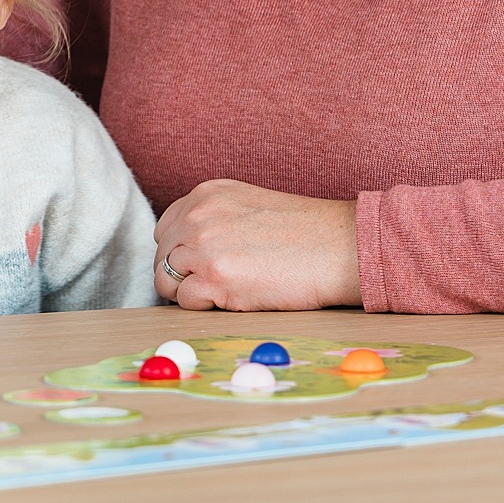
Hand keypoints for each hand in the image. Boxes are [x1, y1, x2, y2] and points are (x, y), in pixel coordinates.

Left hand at [153, 179, 359, 310]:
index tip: (198, 265)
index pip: (165, 229)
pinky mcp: (216, 280)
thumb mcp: (248, 205)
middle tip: (211, 285)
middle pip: (162, 257)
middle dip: (180, 275)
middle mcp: (197, 217)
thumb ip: (213, 219)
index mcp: (205, 195)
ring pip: (166, 282)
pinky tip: (233, 300)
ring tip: (222, 293)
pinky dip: (204, 307)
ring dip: (189, 293)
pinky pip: (186, 302)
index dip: (179, 252)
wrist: (341, 247)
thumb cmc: (305, 231)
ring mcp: (203, 248)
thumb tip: (186, 248)